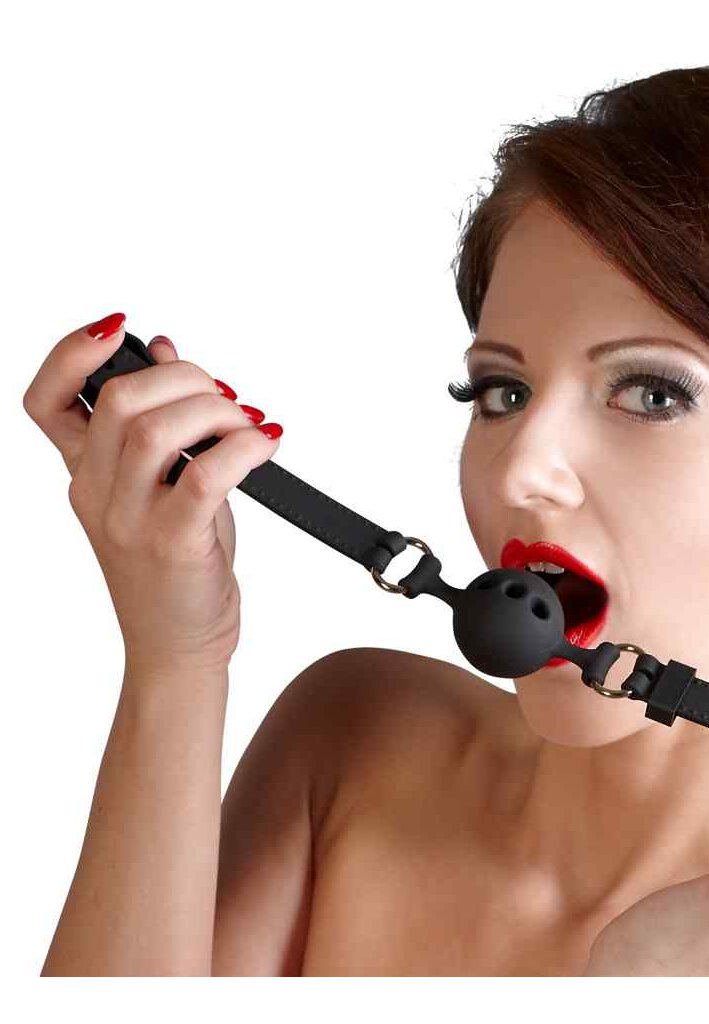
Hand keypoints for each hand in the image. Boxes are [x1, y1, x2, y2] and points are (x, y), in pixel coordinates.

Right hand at [23, 315, 281, 674]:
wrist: (177, 646)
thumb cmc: (174, 565)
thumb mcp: (160, 487)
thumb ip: (158, 423)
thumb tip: (166, 351)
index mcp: (85, 474)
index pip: (44, 400)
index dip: (71, 352)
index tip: (120, 327)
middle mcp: (97, 493)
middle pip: (118, 400)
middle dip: (184, 377)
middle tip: (226, 396)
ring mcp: (131, 521)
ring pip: (155, 431)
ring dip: (216, 410)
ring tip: (249, 423)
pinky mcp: (174, 545)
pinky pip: (206, 475)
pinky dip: (244, 447)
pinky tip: (267, 442)